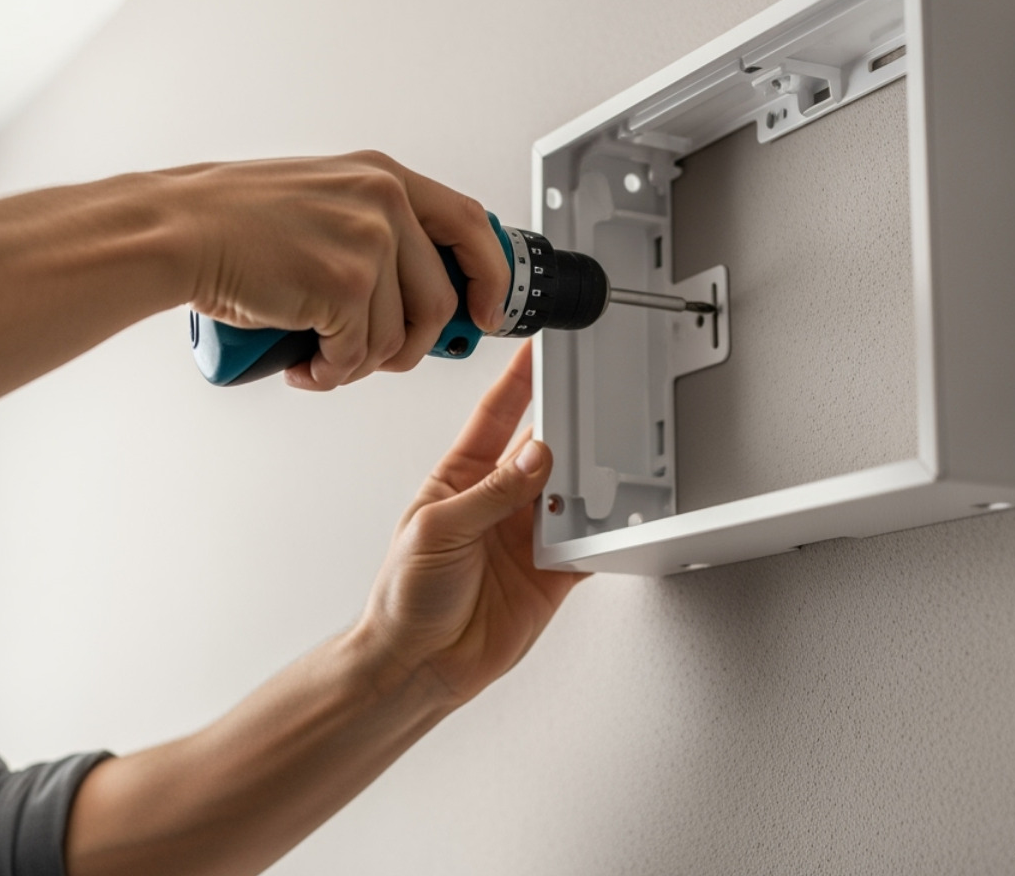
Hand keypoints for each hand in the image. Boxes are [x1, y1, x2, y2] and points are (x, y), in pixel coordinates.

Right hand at [171, 150, 509, 389]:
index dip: (489, 275)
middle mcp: (384, 202)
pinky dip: (331, 373)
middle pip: (438, 301)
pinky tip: (303, 363)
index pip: (469, 224)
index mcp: (383, 177)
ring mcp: (366, 243)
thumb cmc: (234, 221)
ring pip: (396, 338)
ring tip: (321, 357)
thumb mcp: (324, 197)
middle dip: (412, 347)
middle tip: (376, 358)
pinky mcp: (342, 285)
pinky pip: (358, 355)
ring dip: (358, 365)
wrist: (177, 231)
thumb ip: (376, 227)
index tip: (487, 312)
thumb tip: (416, 287)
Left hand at [357, 344, 588, 704]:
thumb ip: (491, 495)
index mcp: (460, 479)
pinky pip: (588, 544)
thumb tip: (534, 459)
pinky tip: (610, 522)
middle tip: (590, 408)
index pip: (497, 415)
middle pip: (544, 450)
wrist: (418, 665)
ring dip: (588, 482)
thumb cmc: (404, 598)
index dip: (520, 380)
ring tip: (599, 472)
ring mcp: (526, 536)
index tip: (542, 349)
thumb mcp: (438, 531)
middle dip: (568, 426)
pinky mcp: (551, 574)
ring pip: (572, 493)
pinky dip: (604, 534)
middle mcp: (497, 502)